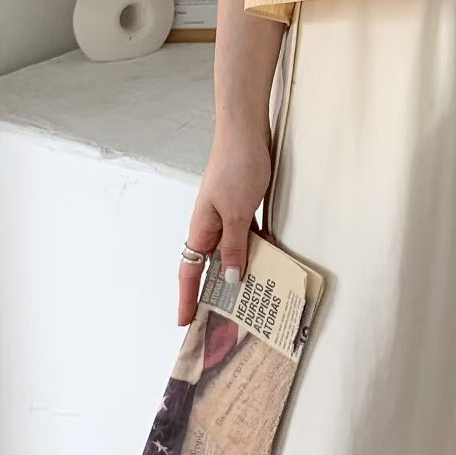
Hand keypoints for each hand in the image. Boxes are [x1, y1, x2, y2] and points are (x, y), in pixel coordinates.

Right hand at [178, 128, 273, 325]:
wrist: (246, 130)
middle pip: (210, 265)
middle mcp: (210, 224)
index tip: (185, 324)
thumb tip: (232, 279)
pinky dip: (254, 249)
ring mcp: (226, 214)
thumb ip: (234, 246)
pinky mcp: (242, 204)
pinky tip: (270, 259)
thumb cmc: (237, 167)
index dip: (187, 298)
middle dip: (214, 292)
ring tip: (252, 296)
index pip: (190, 271)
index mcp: (201, 228)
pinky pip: (245, 235)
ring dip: (239, 270)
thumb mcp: (236, 213)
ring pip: (230, 251)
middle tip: (226, 320)